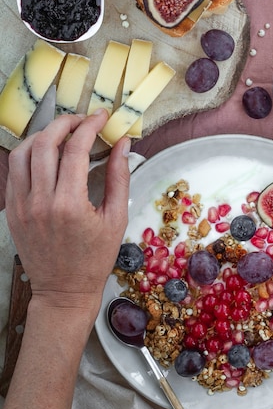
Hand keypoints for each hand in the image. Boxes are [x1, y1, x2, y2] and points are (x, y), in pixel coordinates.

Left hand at [5, 109, 130, 312]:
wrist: (63, 291)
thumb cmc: (95, 258)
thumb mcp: (116, 218)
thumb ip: (119, 176)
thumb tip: (123, 144)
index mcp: (70, 204)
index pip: (76, 149)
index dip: (90, 126)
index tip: (102, 117)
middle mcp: (41, 201)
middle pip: (46, 143)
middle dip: (66, 122)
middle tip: (83, 120)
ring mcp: (21, 205)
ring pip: (23, 152)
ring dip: (43, 135)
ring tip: (62, 133)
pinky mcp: (12, 210)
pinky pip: (13, 171)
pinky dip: (28, 154)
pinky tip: (45, 153)